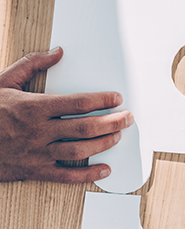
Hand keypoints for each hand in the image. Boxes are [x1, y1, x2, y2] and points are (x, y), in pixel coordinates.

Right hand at [0, 47, 132, 182]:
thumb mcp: (3, 81)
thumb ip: (31, 64)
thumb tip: (58, 52)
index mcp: (32, 107)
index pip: (77, 103)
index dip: (101, 101)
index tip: (117, 98)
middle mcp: (37, 131)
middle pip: (84, 127)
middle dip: (112, 122)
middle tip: (128, 118)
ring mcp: (36, 152)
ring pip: (79, 151)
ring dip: (103, 144)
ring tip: (118, 136)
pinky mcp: (34, 171)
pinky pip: (65, 175)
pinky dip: (88, 174)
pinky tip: (104, 169)